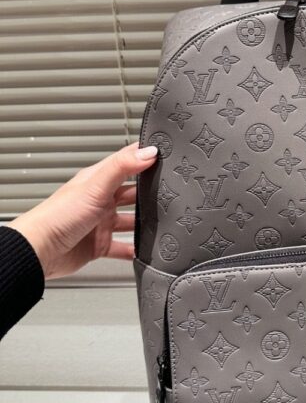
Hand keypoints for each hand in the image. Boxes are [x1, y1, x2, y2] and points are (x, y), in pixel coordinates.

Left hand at [7, 142, 157, 279]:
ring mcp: (101, 223)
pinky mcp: (100, 245)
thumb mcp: (95, 186)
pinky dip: (135, 249)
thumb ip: (122, 167)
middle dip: (149, 193)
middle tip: (169, 193)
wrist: (40, 251)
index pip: (125, 163)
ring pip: (130, 221)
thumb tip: (148, 151)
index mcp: (98, 181)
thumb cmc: (58, 216)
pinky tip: (145, 250)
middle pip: (132, 193)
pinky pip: (123, 247)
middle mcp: (101, 200)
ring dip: (143, 223)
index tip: (164, 154)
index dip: (143, 156)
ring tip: (161, 223)